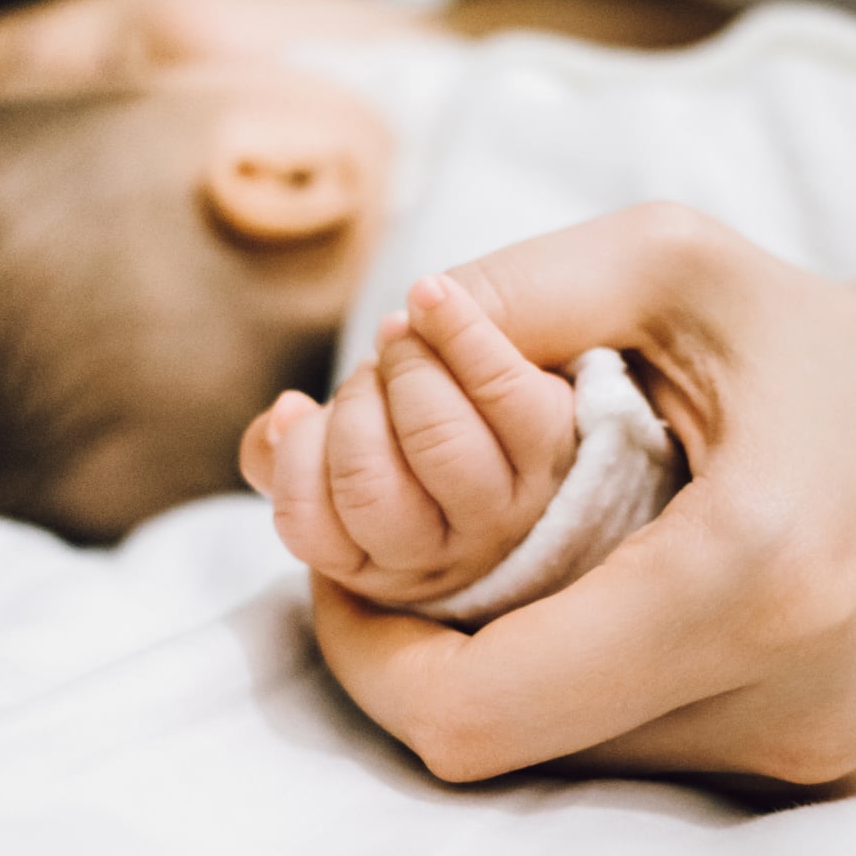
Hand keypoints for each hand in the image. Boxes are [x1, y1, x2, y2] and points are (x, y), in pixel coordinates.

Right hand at [239, 273, 577, 607]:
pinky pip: (499, 389)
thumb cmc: (436, 415)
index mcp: (384, 561)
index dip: (293, 456)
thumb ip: (290, 449)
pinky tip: (430, 295)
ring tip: (407, 337)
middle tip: (370, 372)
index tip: (305, 407)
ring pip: (439, 444)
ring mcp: (512, 506)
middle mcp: (451, 553)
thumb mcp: (348, 442)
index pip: (307, 527)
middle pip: (368, 489)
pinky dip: (455, 327)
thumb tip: (285, 416)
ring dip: (408, 367)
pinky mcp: (559, 448)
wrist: (570, 349)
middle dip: (353, 405)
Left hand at [305, 90, 855, 793]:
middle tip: (407, 570)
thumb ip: (511, 293)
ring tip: (529, 578)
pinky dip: (598, 704)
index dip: (366, 660)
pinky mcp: (845, 786)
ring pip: (580, 770)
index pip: (479, 710)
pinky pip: (655, 772)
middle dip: (433, 665)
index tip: (336, 581)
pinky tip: (610, 617)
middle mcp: (803, 698)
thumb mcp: (666, 260)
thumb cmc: (811, 331)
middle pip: (517, 749)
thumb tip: (383, 344)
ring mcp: (832, 763)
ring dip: (520, 685)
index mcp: (755, 573)